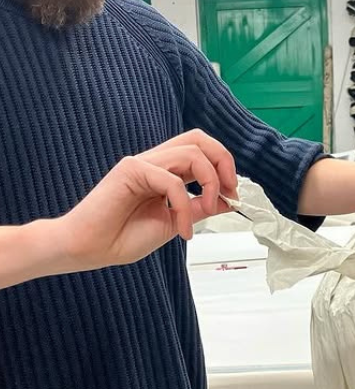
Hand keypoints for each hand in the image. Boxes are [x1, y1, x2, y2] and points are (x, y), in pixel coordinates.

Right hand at [60, 130, 237, 270]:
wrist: (87, 250)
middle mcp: (155, 161)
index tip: (233, 194)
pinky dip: (185, 206)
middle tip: (229, 190)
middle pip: (199, 138)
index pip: (202, 149)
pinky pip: (172, 181)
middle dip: (223, 161)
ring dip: (209, 182)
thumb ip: (200, 208)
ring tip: (206, 210)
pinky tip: (182, 230)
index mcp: (165, 170)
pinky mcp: (130, 170)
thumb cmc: (121, 237)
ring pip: (190, 152)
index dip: (224, 166)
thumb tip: (227, 199)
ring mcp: (142, 163)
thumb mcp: (175, 222)